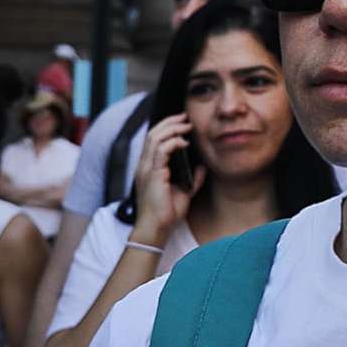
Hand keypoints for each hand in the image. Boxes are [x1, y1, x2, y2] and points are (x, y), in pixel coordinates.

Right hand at [129, 114, 201, 242]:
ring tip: (187, 126)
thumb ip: (193, 177)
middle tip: (185, 117)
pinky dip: (173, 142)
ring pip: (155, 138)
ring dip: (172, 129)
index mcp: (149, 168)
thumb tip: (203, 165)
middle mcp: (144, 166)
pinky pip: (161, 150)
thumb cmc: (167, 212)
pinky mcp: (152, 174)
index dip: (167, 127)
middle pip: (152, 134)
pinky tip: (184, 142)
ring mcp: (146, 169)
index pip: (153, 140)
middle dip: (170, 122)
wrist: (157, 229)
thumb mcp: (184, 191)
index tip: (183, 122)